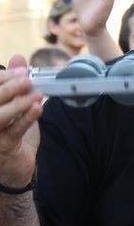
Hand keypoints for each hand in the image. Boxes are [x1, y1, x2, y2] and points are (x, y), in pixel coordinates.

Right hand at [0, 56, 44, 187]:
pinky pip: (14, 131)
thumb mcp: (11, 105)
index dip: (3, 77)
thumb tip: (18, 57)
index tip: (22, 70)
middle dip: (9, 87)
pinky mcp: (2, 148)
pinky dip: (27, 118)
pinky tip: (38, 108)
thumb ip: (12, 82)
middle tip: (27, 78)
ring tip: (36, 94)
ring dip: (18, 103)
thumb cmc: (9, 132)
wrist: (12, 168)